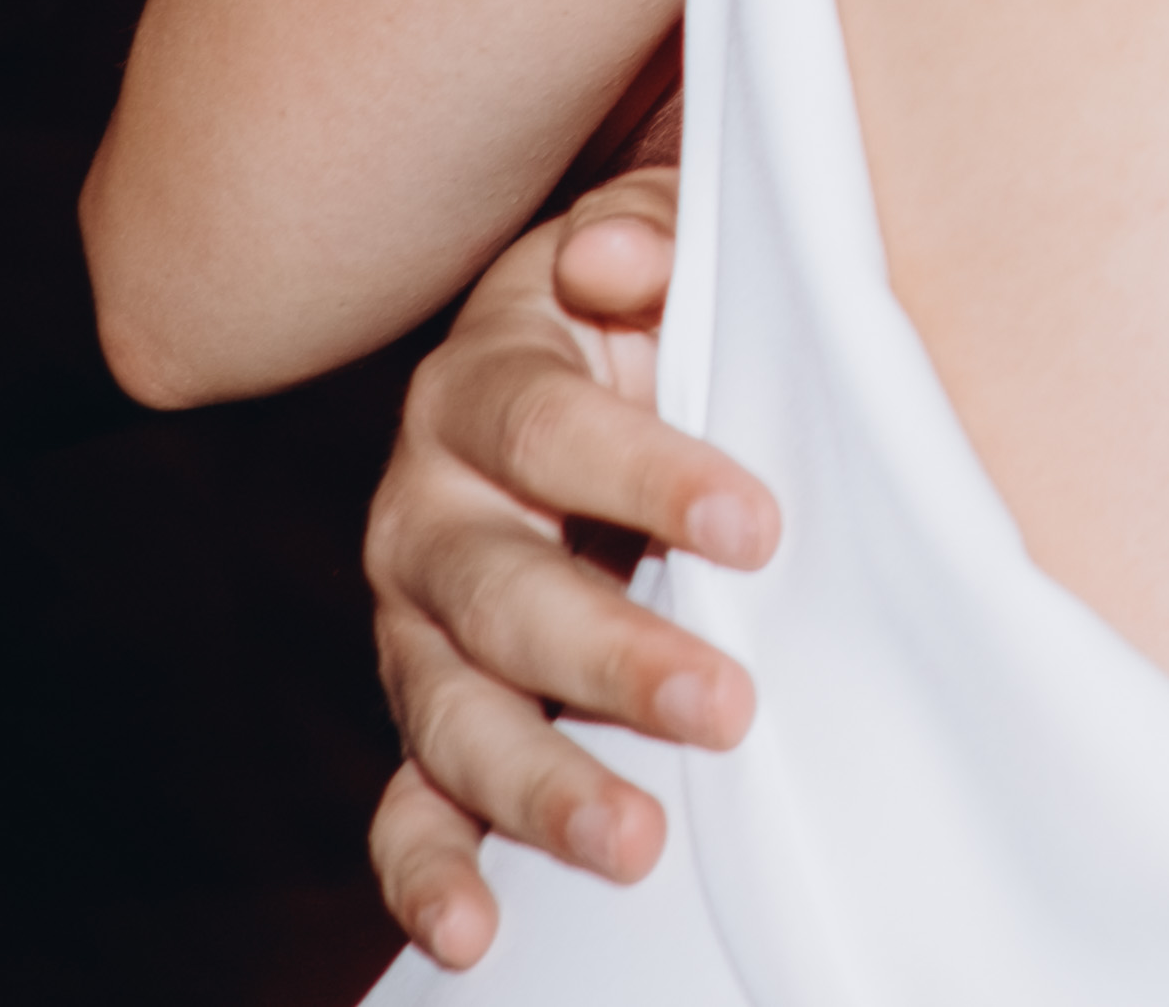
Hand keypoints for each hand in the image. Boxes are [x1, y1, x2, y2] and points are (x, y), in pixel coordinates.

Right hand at [363, 170, 776, 966]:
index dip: (647, 473)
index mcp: (482, 383)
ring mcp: (417, 621)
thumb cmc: (652, 296)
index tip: (757, 525)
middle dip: (609, 655)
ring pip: (450, 710)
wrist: (588, 332)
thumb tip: (616, 261)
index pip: (550, 430)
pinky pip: (411, 799)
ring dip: (538, 782)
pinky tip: (473, 931)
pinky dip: (429, 870)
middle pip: (498, 591)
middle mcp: (426, 508)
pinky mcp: (431, 705)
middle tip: (726, 702)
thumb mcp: (662, 237)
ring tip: (632, 840)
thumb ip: (649, 239)